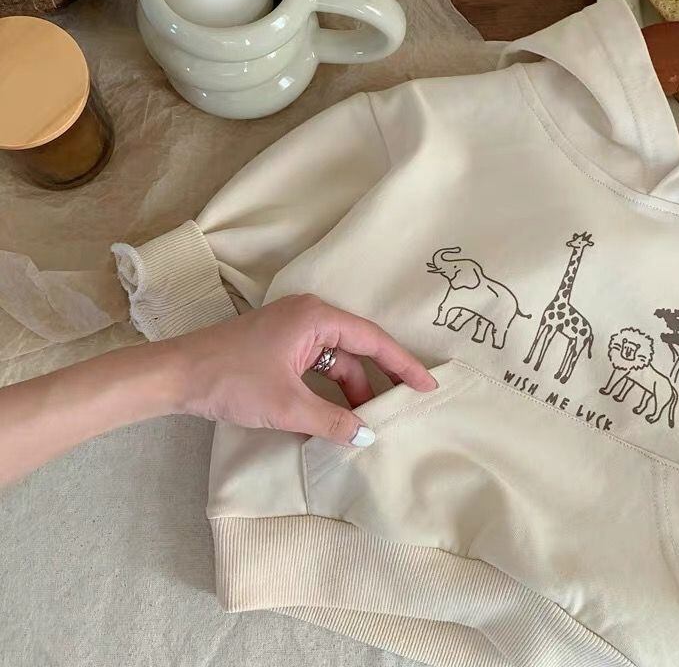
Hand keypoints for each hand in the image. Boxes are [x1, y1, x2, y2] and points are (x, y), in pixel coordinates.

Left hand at [170, 294, 436, 445]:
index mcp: (316, 317)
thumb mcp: (287, 405)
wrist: (176, 375)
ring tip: (364, 423)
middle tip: (401, 409)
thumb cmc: (231, 381)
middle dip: (376, 382)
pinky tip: (333, 416)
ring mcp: (293, 329)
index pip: (373, 340)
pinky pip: (316, 365)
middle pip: (357, 349)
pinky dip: (327, 389)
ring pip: (335, 360)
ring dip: (348, 390)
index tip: (428, 385)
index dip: (403, 365)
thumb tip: (366, 436)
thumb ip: (332, 420)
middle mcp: (309, 316)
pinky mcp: (280, 344)